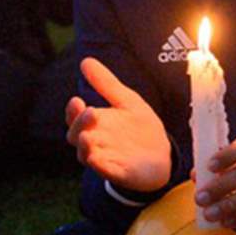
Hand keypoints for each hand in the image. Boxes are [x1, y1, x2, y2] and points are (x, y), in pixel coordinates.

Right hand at [65, 56, 171, 194]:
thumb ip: (106, 84)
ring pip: (85, 155)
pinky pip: (105, 171)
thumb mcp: (126, 101)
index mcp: (95, 124)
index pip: (74, 117)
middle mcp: (95, 142)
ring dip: (84, 147)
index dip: (72, 111)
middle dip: (79, 125)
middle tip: (90, 112)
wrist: (163, 154)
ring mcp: (105, 158)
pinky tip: (99, 159)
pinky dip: (100, 166)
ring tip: (87, 138)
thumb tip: (85, 61)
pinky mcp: (118, 174)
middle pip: (75, 136)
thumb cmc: (139, 128)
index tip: (77, 100)